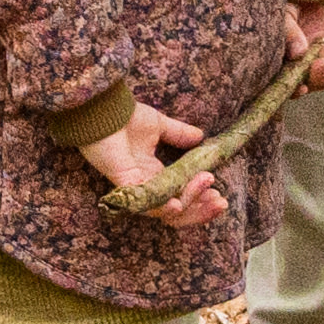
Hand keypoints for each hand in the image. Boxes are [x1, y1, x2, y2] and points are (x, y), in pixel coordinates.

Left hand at [75, 125, 227, 229]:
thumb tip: (202, 137)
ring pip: (165, 213)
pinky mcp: (125, 186)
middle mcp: (146, 186)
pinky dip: (164, 208)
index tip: (219, 192)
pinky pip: (146, 205)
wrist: (103, 110)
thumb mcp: (159, 125)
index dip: (200, 198)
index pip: (180, 196)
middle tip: (220, 203)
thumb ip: (179, 134)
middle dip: (201, 211)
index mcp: (153, 174)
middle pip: (176, 213)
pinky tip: (180, 203)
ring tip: (208, 193)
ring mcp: (135, 189)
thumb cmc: (124, 117)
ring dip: (191, 205)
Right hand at [288, 0, 323, 94]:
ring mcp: (316, 60)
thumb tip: (299, 55)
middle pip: (309, 85)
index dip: (293, 90)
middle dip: (317, 78)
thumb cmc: (289, 2)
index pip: (285, 84)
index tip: (301, 88)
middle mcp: (298, 65)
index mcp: (281, 61)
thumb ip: (290, 34)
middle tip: (320, 61)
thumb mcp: (285, 16)